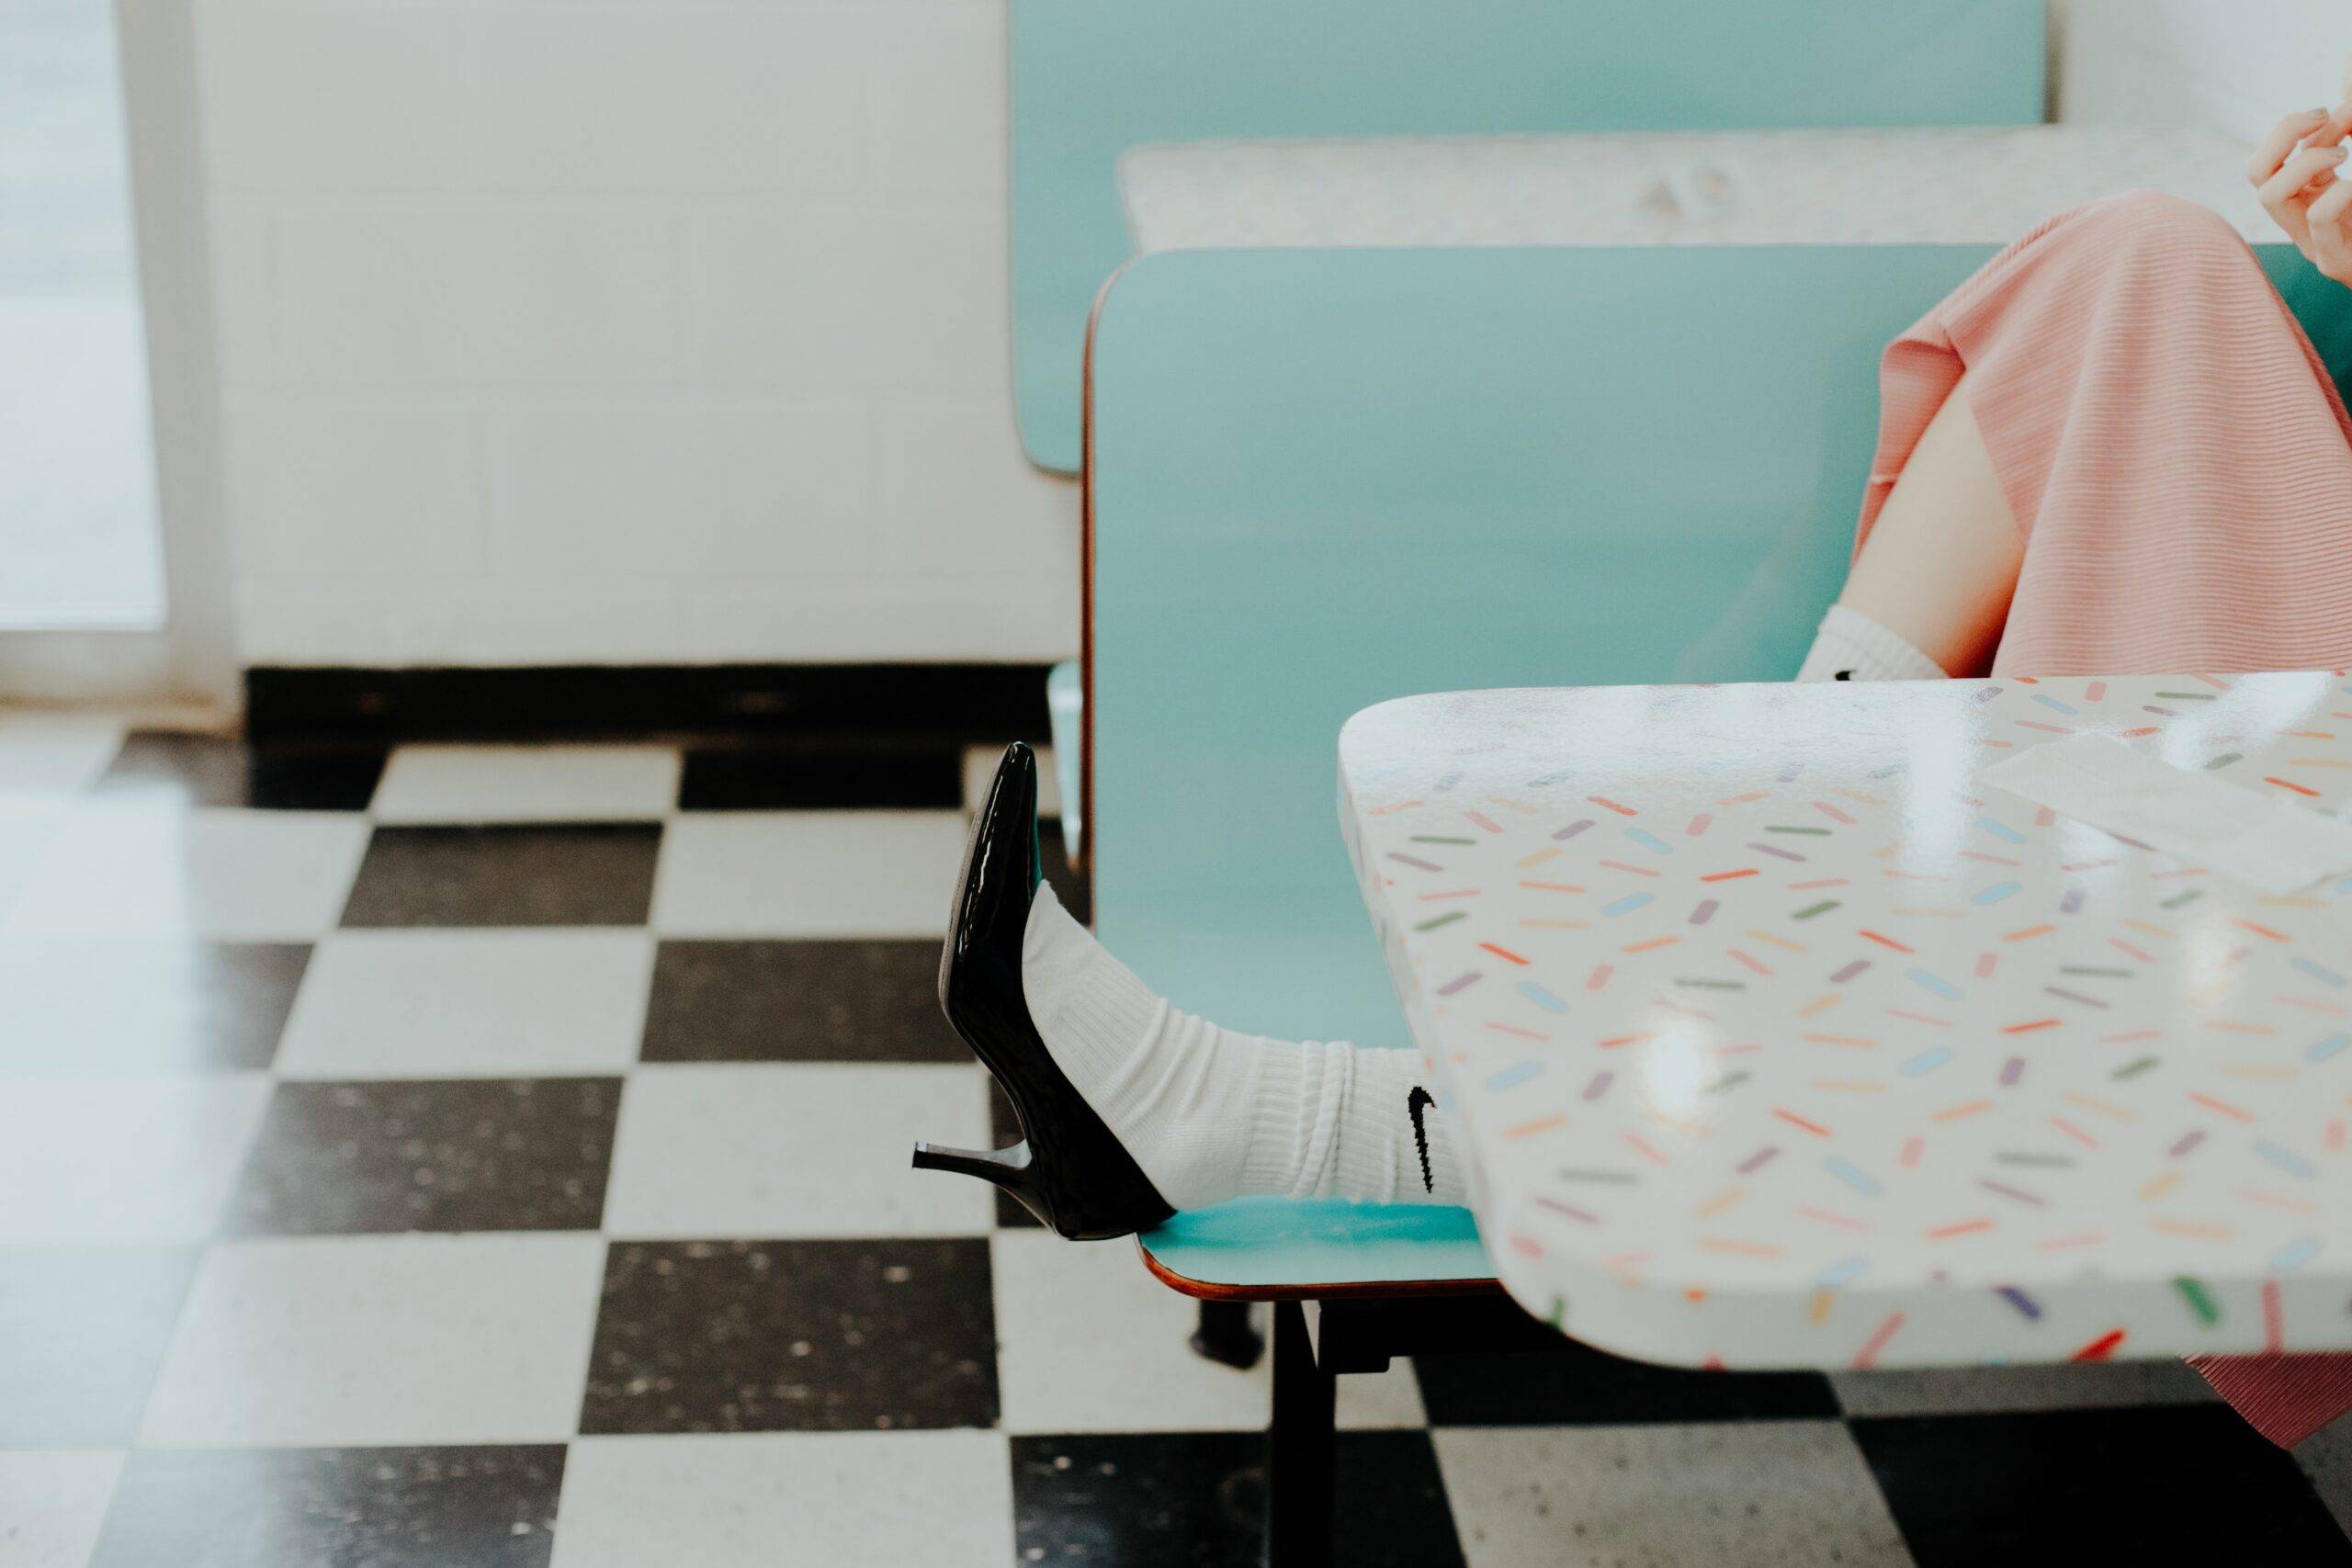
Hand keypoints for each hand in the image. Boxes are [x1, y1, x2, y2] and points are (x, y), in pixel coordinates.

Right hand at [2249, 58, 2351, 283]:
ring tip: (2345, 154)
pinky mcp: (2334, 263)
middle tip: (2327, 120)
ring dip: (2306, 161)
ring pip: (2270, 196)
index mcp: (2305, 197)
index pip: (2267, 158)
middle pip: (2255, 172)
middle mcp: (2299, 219)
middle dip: (2285, 134)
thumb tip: (2345, 73)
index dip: (2294, 126)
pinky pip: (2318, 218)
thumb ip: (2348, 125)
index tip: (2334, 111)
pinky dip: (2339, 191)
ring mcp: (2313, 244)